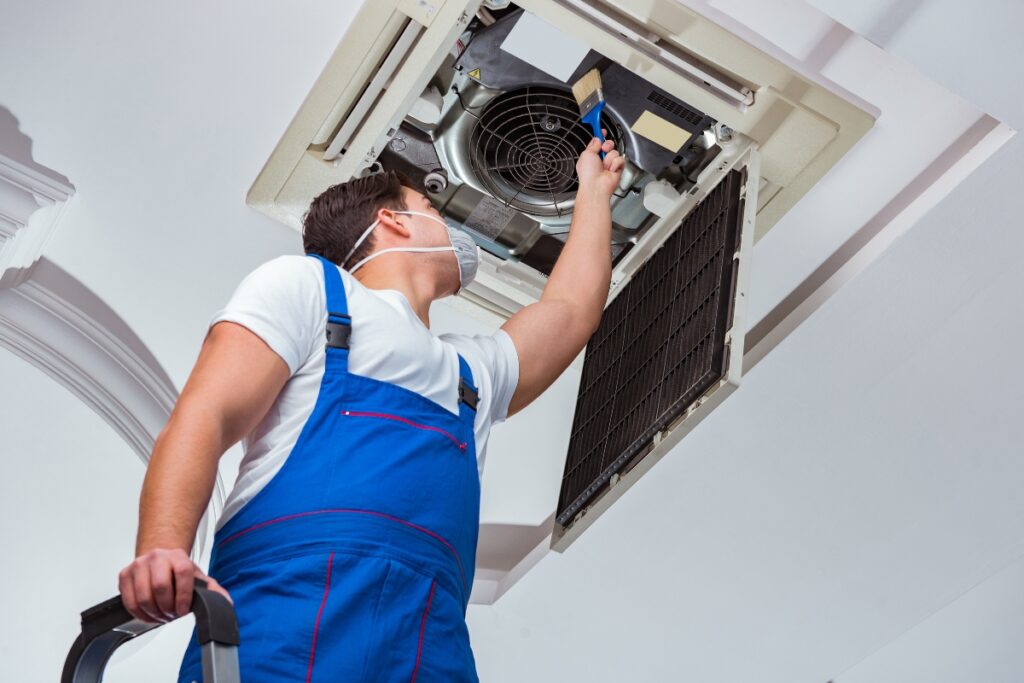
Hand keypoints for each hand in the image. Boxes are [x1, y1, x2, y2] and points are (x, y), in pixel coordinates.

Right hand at [118, 548, 232, 623]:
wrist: (158, 560)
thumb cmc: (178, 571)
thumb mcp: (197, 578)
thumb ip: (212, 590)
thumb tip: (225, 603)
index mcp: (178, 556)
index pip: (182, 573)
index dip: (183, 596)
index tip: (184, 610)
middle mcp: (157, 557)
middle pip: (160, 586)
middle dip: (167, 607)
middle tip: (172, 615)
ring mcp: (139, 565)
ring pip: (143, 596)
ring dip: (153, 613)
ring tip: (161, 616)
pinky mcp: (124, 575)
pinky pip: (129, 601)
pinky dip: (139, 614)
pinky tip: (149, 615)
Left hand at [576, 129, 624, 198]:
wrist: (596, 186)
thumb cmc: (588, 174)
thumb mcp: (586, 154)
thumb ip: (593, 144)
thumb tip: (597, 138)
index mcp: (591, 156)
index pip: (597, 142)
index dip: (600, 135)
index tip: (601, 130)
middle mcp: (600, 159)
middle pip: (608, 144)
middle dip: (607, 145)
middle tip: (604, 150)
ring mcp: (609, 164)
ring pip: (614, 151)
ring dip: (609, 158)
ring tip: (605, 166)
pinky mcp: (617, 168)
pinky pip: (620, 159)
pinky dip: (615, 164)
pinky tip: (610, 170)